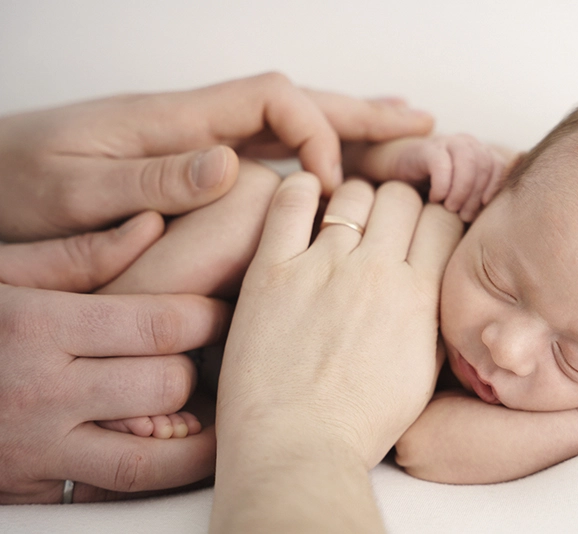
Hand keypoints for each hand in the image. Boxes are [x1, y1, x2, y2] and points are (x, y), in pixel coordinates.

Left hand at [0, 72, 433, 240]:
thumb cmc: (12, 188)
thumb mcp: (72, 191)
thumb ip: (151, 176)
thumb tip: (231, 163)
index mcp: (174, 121)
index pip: (274, 103)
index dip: (317, 136)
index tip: (330, 190)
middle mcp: (194, 123)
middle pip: (296, 102)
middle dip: (361, 113)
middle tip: (420, 122)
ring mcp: (194, 140)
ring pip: (288, 122)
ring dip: (346, 126)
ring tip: (400, 131)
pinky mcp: (187, 161)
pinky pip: (265, 149)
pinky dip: (309, 151)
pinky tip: (329, 166)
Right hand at [0, 218, 231, 502]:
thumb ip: (78, 255)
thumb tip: (151, 226)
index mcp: (36, 328)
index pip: (158, 325)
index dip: (210, 316)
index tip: (226, 309)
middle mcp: (40, 394)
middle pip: (164, 387)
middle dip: (200, 369)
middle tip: (220, 356)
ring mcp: (35, 451)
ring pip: (148, 460)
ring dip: (198, 443)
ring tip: (225, 418)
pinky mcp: (31, 488)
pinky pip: (110, 491)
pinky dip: (151, 474)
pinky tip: (172, 451)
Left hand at [216, 174, 462, 467]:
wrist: (298, 449)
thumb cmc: (359, 424)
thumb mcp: (423, 374)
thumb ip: (433, 318)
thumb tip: (431, 279)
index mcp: (419, 296)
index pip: (441, 220)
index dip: (433, 221)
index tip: (417, 233)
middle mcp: (376, 271)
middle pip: (400, 197)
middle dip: (397, 206)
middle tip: (379, 230)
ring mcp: (323, 266)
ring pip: (354, 192)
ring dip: (354, 201)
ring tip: (341, 225)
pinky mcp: (273, 270)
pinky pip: (291, 200)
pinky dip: (302, 189)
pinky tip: (306, 201)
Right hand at [347, 134, 509, 221]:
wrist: (387, 180)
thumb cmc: (426, 200)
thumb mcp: (457, 207)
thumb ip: (477, 209)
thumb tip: (502, 229)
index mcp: (479, 155)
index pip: (500, 168)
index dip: (492, 192)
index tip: (479, 214)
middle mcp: (466, 144)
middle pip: (487, 164)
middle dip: (476, 194)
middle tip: (463, 217)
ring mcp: (446, 143)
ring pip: (470, 160)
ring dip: (462, 190)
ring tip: (449, 208)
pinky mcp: (425, 148)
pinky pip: (442, 162)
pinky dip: (443, 184)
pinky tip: (435, 198)